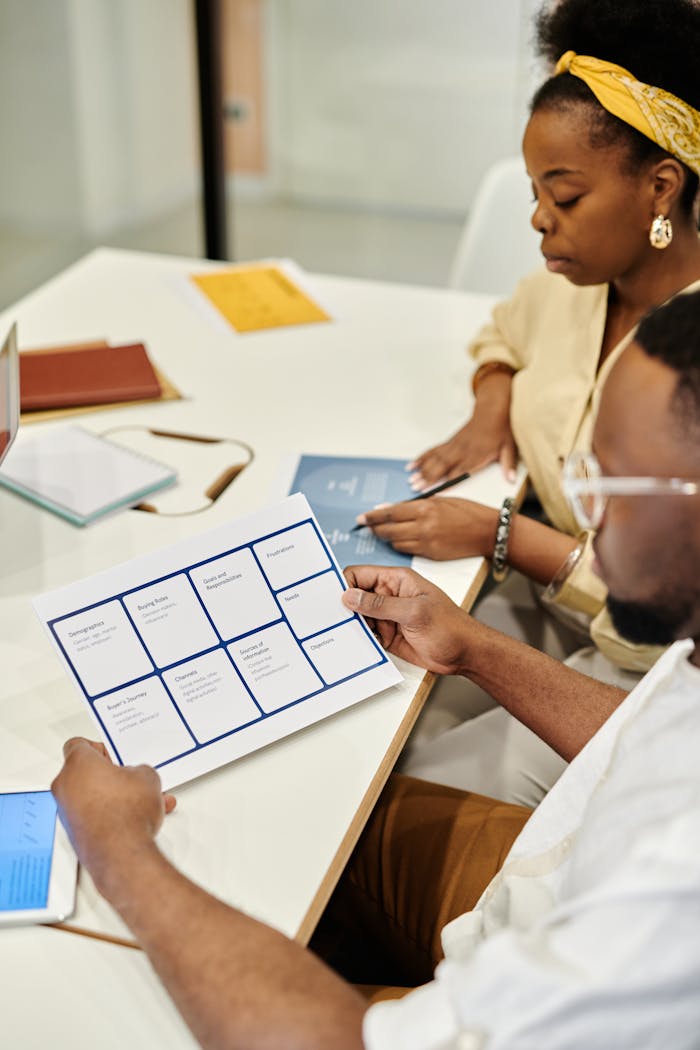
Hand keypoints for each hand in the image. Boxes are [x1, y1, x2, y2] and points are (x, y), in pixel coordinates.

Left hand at [51, 738, 175, 895]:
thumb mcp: (147, 776)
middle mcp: (66, 786)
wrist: (121, 853)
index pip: (79, 744)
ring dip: (113, 796)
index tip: (112, 753)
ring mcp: (67, 811)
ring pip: (91, 796)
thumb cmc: (125, 814)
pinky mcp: (75, 832)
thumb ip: (139, 771)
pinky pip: (92, 816)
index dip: (99, 747)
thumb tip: (138, 778)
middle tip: (128, 778)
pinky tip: (135, 820)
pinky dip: (110, 816)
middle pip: (85, 772)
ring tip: (141, 802)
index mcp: (78, 764)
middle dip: (109, 775)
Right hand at [342, 565, 473, 674]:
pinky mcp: (387, 635)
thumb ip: (380, 605)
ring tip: (339, 636)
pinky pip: (366, 635)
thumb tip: (350, 596)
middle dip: (342, 608)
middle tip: (329, 621)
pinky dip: (359, 640)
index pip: (359, 574)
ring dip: (350, 626)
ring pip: (358, 617)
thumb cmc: (450, 627)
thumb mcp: (414, 613)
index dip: (344, 585)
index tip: (331, 600)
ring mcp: (387, 616)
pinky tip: (352, 646)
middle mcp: (389, 596)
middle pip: (355, 596)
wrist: (465, 654)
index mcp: (396, 580)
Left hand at [356, 497, 497, 559]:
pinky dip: (401, 545)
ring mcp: (427, 543)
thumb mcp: (440, 501)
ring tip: (383, 532)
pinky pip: (408, 550)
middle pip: (389, 530)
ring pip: (396, 543)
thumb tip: (388, 508)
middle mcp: (424, 526)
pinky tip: (400, 540)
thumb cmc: (466, 512)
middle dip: (375, 529)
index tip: (361, 518)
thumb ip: (413, 505)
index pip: (390, 512)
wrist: (487, 532)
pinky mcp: (431, 555)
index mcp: (425, 509)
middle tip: (367, 526)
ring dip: (387, 538)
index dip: (373, 516)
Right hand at [409, 374, 516, 487]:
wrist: (493, 409)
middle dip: (428, 477)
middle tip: (416, 487)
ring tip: (411, 479)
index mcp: (476, 454)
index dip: (448, 482)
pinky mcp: (450, 441)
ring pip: (435, 459)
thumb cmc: (501, 428)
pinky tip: (413, 464)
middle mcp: (462, 450)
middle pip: (442, 466)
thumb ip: (508, 464)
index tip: (438, 491)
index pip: (460, 472)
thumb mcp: (510, 447)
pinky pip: (433, 450)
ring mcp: (454, 445)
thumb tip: (511, 478)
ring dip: (422, 470)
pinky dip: (422, 458)